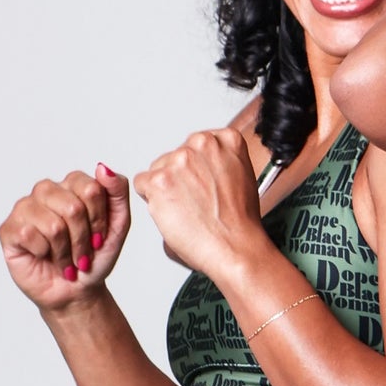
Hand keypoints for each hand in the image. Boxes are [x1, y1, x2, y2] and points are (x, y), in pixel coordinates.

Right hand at [0, 164, 130, 309]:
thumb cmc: (94, 257)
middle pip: (73, 208)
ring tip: (65, 259)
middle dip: (83, 240)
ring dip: (66, 251)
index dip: (99, 221)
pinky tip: (44, 257)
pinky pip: (30, 234)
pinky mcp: (9, 229)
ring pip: (53, 224)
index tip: (99, 238)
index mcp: (71, 184)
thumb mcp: (118, 225)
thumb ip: (118, 192)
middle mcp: (46, 190)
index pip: (91, 189)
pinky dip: (44, 253)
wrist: (77, 291)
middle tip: (82, 254)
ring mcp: (25, 208)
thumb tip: (103, 167)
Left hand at [133, 128, 266, 279]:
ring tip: (188, 210)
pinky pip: (142, 183)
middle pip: (176, 156)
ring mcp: (179, 160)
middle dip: (181, 178)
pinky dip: (152, 200)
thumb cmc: (239, 222)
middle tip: (197, 203)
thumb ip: (222, 161)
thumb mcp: (243, 176)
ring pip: (158, 169)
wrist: (235, 247)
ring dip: (166, 189)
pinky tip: (173, 213)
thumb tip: (203, 164)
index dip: (199, 170)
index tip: (206, 186)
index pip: (197, 146)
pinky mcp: (159, 180)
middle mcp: (201, 143)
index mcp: (226, 139)